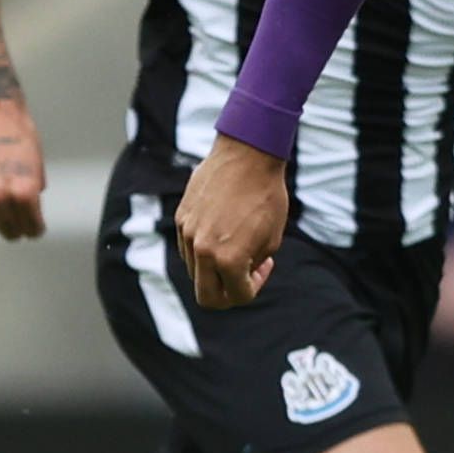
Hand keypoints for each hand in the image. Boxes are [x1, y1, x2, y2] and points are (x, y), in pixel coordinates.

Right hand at [0, 97, 45, 240]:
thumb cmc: (19, 139)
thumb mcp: (37, 167)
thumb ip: (31, 195)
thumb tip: (25, 219)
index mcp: (24, 189)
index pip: (32, 229)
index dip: (34, 230)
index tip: (33, 227)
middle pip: (9, 233)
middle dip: (14, 229)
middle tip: (12, 220)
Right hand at [174, 138, 288, 306]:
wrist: (248, 155)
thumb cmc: (266, 195)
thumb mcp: (272, 239)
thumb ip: (252, 265)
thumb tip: (239, 276)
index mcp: (229, 259)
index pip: (238, 296)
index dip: (255, 288)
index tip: (263, 268)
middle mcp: (202, 250)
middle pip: (206, 297)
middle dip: (227, 295)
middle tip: (242, 279)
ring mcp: (188, 234)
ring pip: (196, 271)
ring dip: (215, 268)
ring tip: (236, 246)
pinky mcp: (182, 218)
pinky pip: (189, 248)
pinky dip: (205, 249)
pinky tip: (223, 230)